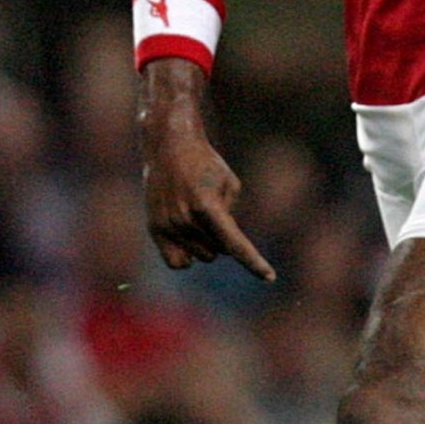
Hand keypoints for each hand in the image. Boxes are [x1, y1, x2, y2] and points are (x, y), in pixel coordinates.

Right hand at [139, 91, 275, 280]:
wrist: (168, 146)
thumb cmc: (205, 163)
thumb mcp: (229, 184)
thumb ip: (230, 218)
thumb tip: (223, 246)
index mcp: (206, 206)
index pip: (234, 243)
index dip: (253, 262)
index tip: (270, 277)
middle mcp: (184, 219)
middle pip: (217, 252)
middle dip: (222, 239)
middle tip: (214, 213)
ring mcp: (167, 225)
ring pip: (199, 257)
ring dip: (205, 244)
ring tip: (197, 216)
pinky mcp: (154, 228)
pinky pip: (177, 263)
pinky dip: (187, 257)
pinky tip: (189, 239)